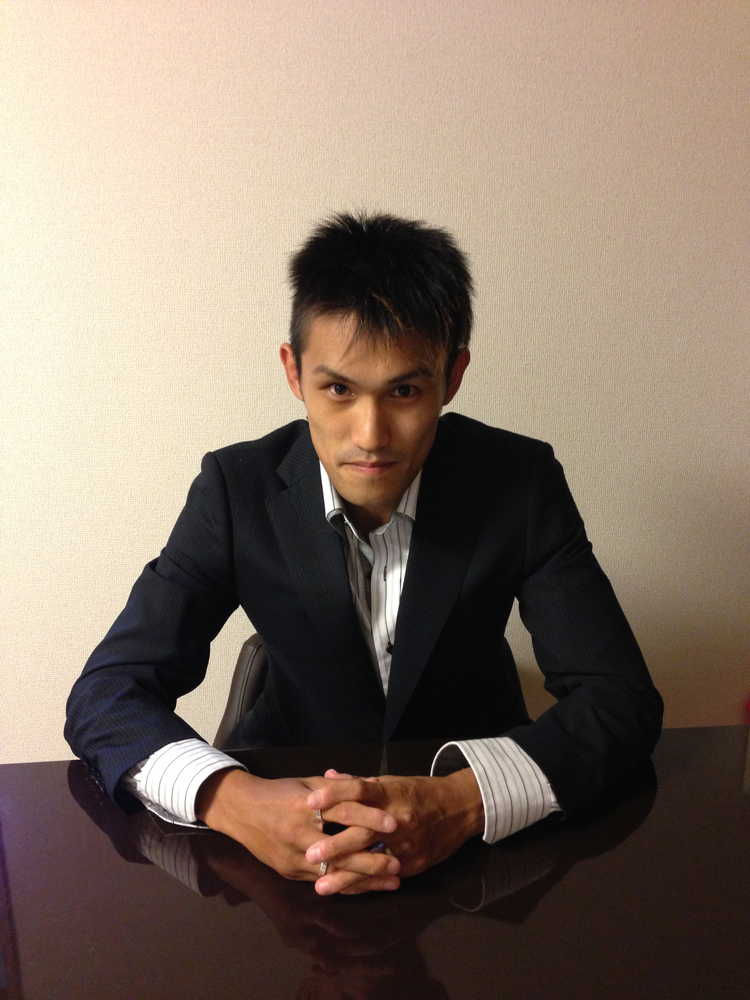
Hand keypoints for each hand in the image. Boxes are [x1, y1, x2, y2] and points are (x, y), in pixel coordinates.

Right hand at [195, 768, 400, 892]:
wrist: (240, 810)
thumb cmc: (279, 792)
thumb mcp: (308, 783)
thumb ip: (339, 787)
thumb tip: (373, 786)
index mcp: (304, 805)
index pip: (342, 811)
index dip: (369, 816)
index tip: (393, 823)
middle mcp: (298, 833)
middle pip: (341, 850)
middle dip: (371, 859)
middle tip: (399, 864)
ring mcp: (292, 857)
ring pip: (334, 872)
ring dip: (364, 880)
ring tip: (392, 882)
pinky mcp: (289, 872)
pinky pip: (322, 881)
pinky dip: (345, 885)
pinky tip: (366, 888)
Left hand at [305, 768, 483, 893]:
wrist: (459, 808)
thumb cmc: (419, 792)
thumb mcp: (392, 782)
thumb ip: (359, 783)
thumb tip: (328, 776)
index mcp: (390, 793)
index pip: (359, 790)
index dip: (334, 794)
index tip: (309, 801)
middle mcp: (397, 818)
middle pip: (363, 831)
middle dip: (335, 845)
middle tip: (309, 854)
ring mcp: (407, 843)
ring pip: (373, 861)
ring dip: (346, 876)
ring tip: (321, 887)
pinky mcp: (413, 863)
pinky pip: (385, 875)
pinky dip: (364, 884)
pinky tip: (344, 893)